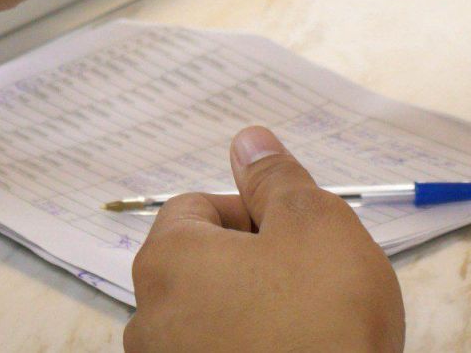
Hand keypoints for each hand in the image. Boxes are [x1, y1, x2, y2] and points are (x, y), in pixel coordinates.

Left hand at [125, 126, 403, 352]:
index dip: (253, 210)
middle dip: (255, 262)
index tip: (297, 235)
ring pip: (210, 316)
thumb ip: (277, 178)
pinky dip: (250, 349)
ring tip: (307, 329)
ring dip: (253, 311)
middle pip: (201, 263)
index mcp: (167, 259)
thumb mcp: (314, 225)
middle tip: (311, 281)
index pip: (197, 206)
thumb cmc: (323, 322)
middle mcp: (148, 317)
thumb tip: (247, 139)